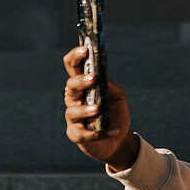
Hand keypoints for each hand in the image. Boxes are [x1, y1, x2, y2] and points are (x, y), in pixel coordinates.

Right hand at [63, 46, 136, 169]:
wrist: (118, 139)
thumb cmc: (115, 113)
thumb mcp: (118, 96)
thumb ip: (111, 86)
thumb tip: (104, 79)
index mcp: (83, 85)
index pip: (73, 66)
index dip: (76, 56)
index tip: (85, 50)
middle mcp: (74, 99)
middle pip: (71, 85)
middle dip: (81, 81)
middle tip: (94, 78)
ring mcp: (73, 117)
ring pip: (73, 110)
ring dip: (86, 109)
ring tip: (99, 108)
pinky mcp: (76, 134)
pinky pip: (84, 134)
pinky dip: (100, 133)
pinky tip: (115, 131)